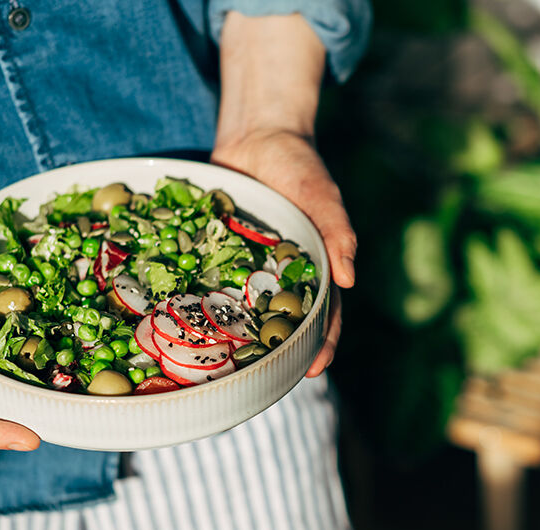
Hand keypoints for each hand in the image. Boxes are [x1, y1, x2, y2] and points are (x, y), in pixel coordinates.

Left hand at [212, 129, 354, 376]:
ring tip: (227, 368)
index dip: (321, 344)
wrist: (258, 136)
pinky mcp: (220, 255)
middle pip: (284, 323)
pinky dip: (205, 305)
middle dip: (279, 353)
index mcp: (315, 269)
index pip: (325, 315)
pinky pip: (213, 284)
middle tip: (268, 382)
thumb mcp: (323, 196)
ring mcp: (250, 268)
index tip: (314, 369)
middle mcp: (282, 276)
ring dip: (239, 339)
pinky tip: (189, 327)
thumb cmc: (299, 167)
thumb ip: (337, 233)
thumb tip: (350, 278)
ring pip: (246, 311)